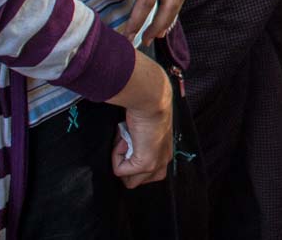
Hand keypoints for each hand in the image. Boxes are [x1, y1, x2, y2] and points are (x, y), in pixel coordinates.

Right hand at [111, 55, 172, 187]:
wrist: (151, 99)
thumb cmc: (146, 108)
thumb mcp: (143, 131)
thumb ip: (138, 144)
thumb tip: (124, 149)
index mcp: (165, 153)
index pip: (146, 174)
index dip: (131, 160)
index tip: (128, 143)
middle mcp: (164, 161)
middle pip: (137, 181)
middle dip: (126, 166)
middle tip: (125, 143)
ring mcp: (156, 165)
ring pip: (129, 181)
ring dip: (121, 163)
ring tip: (125, 142)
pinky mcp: (146, 164)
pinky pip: (120, 171)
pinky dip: (115, 156)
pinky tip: (124, 139)